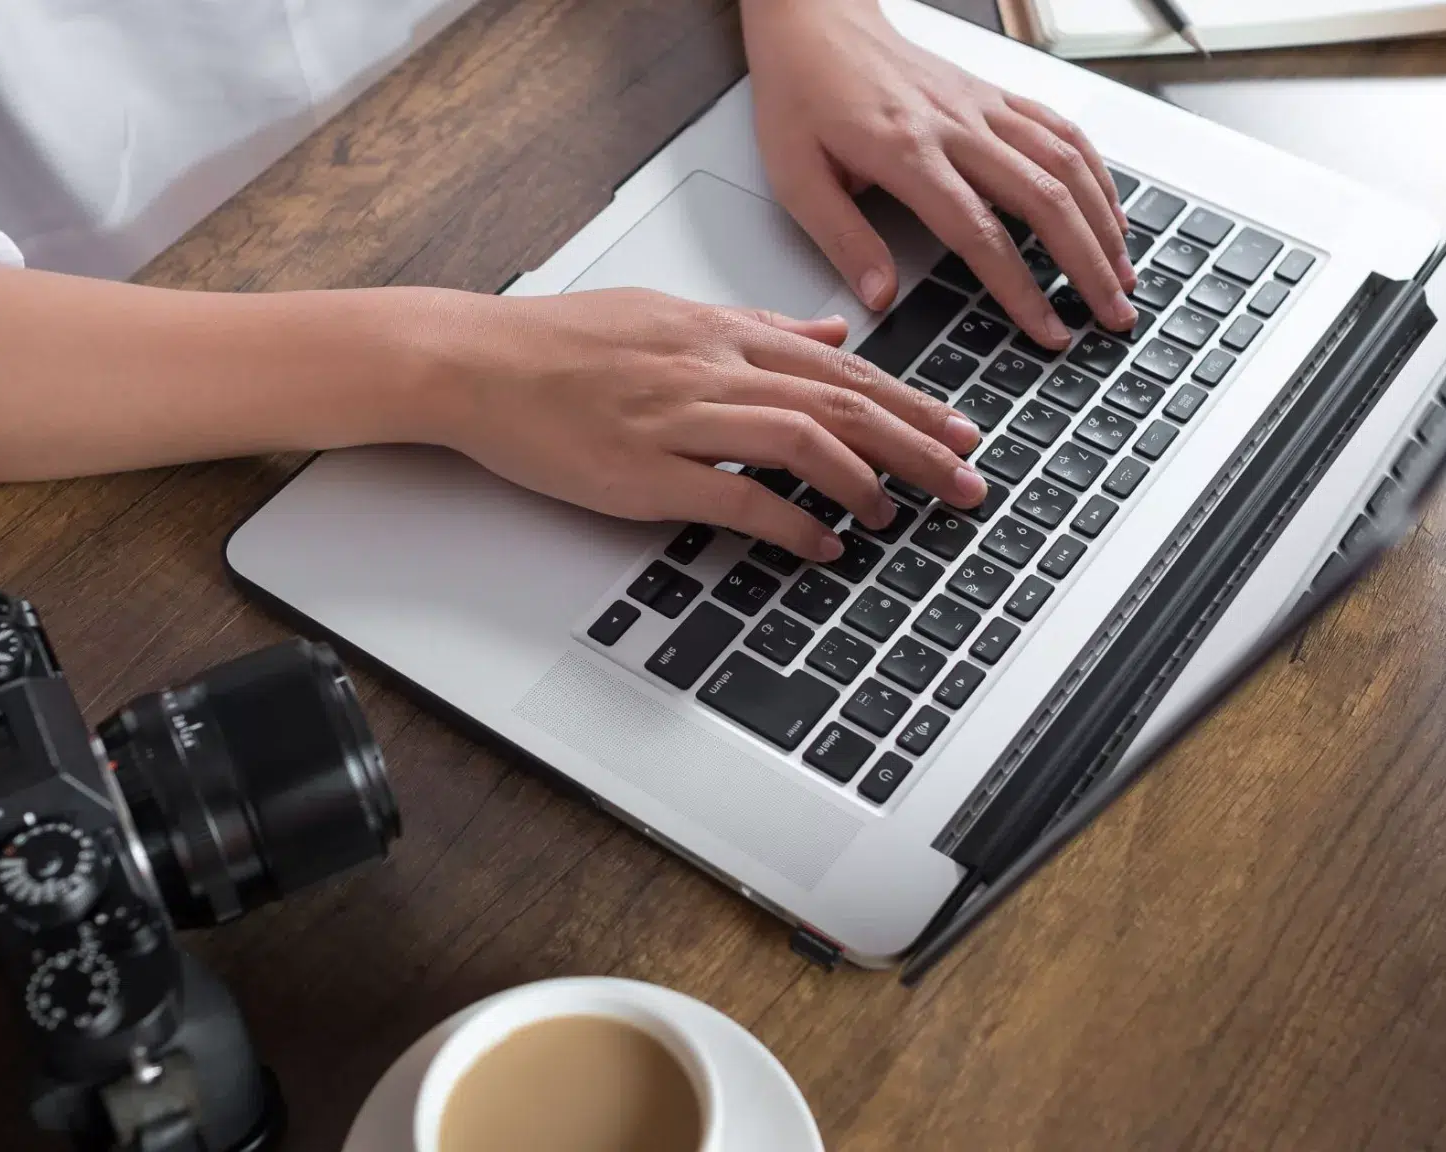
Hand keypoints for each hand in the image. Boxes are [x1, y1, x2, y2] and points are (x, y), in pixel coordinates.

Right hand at [423, 288, 988, 559]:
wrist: (479, 363)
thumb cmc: (562, 343)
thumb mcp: (671, 315)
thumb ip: (759, 327)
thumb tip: (830, 330)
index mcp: (722, 333)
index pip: (840, 367)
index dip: (911, 403)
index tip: (960, 431)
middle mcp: (712, 369)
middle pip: (840, 403)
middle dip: (915, 444)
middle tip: (966, 480)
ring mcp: (679, 420)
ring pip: (801, 440)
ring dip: (863, 479)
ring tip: (901, 513)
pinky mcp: (644, 471)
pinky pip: (735, 496)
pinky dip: (789, 522)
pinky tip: (823, 543)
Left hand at [742, 0, 1135, 347]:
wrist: (816, 25)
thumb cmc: (803, 98)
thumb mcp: (797, 178)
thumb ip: (843, 240)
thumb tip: (881, 298)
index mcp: (907, 152)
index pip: (979, 233)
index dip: (1021, 288)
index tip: (1048, 330)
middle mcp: (957, 126)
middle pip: (1045, 200)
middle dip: (1087, 265)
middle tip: (1112, 316)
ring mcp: (983, 107)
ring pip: (1066, 163)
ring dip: (1104, 224)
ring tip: (1124, 275)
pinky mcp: (994, 95)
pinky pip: (1061, 130)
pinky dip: (1096, 173)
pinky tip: (1110, 212)